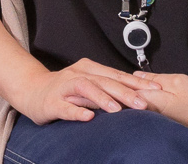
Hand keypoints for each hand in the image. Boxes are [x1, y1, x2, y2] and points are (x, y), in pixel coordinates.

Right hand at [14, 59, 160, 124]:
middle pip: (105, 81)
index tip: (156, 90)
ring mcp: (64, 87)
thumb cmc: (64, 90)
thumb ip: (108, 89)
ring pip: (86, 89)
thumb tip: (137, 96)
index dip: (137, 83)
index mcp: (90, 69)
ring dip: (102, 99)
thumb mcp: (89, 87)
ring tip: (117, 110)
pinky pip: (65, 107)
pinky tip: (87, 118)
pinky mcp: (51, 102)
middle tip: (142, 103)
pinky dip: (76, 112)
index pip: (117, 75)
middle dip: (125, 92)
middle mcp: (78, 74)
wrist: (31, 90)